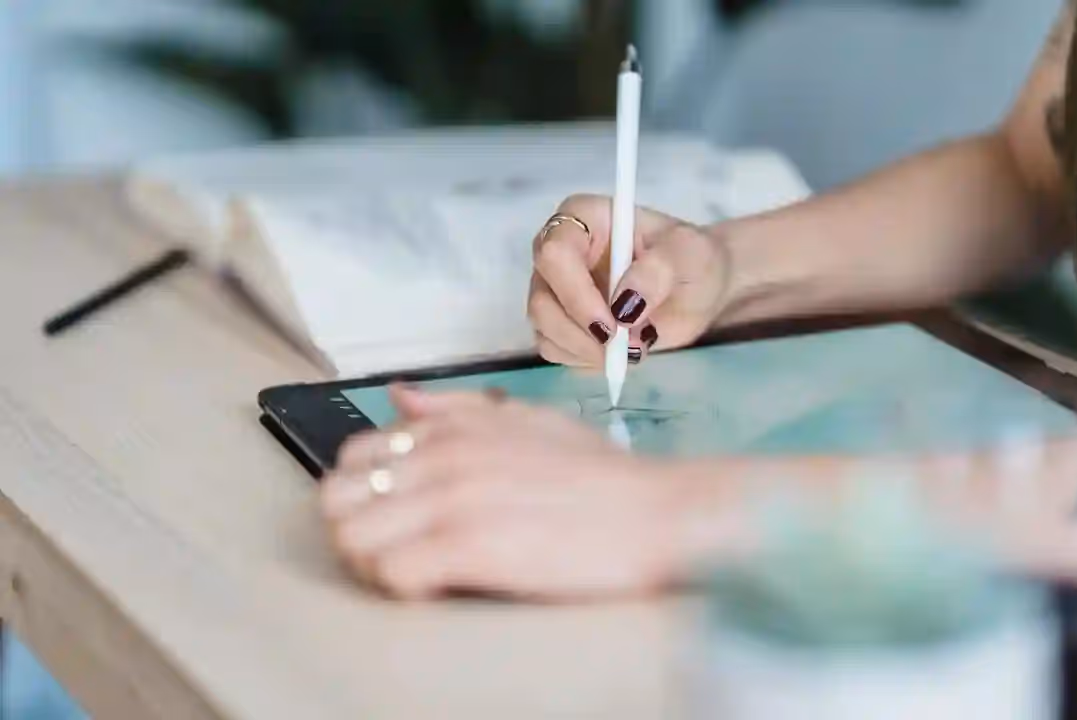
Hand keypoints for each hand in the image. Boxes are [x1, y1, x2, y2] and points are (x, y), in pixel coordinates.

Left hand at [319, 385, 734, 600]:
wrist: (659, 512)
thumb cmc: (601, 477)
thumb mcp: (528, 422)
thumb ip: (459, 410)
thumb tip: (401, 398)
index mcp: (453, 428)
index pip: (353, 456)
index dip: (364, 494)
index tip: (394, 518)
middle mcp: (444, 456)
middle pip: (337, 499)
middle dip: (355, 530)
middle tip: (394, 551)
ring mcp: (455, 500)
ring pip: (351, 538)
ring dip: (371, 564)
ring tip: (415, 573)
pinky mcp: (471, 548)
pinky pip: (391, 574)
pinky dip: (402, 588)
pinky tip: (437, 587)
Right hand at [527, 194, 731, 367]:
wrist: (698, 288)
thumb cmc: (692, 259)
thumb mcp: (689, 254)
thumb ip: (659, 271)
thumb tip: (625, 304)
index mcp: (583, 217)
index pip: (554, 254)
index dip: (577, 294)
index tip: (615, 323)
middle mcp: (559, 250)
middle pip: (542, 299)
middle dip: (582, 332)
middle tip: (629, 347)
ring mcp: (555, 288)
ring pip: (544, 329)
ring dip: (587, 350)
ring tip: (634, 346)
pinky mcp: (560, 321)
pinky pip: (555, 349)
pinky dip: (586, 359)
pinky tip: (619, 352)